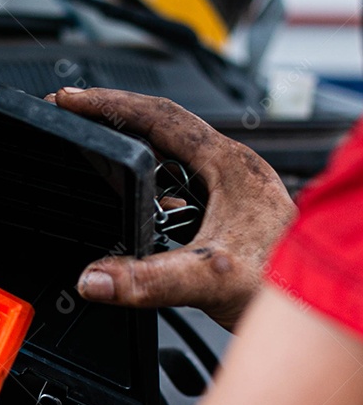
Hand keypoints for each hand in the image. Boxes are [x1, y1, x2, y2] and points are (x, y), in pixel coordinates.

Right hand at [46, 88, 295, 329]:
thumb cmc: (292, 283)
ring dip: (131, 146)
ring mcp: (232, 189)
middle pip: (161, 126)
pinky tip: (133, 202)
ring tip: (93, 145)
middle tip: (73, 115)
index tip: (70, 99)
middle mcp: (232, 169)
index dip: (108, 104)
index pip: (157, 115)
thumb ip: (147, 281)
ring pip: (172, 153)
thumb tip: (93, 278)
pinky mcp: (231, 212)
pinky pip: (181, 183)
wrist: (334, 305)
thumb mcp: (210, 280)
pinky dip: (148, 182)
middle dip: (112, 117)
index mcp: (228, 165)